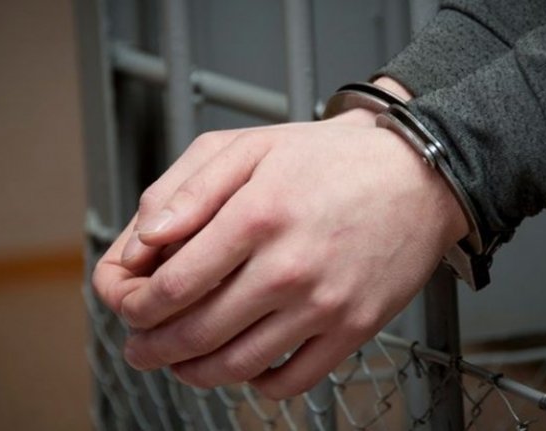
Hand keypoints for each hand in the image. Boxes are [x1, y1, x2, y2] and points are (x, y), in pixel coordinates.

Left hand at [92, 80, 468, 399]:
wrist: (419, 177)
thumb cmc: (332, 160)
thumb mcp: (251, 147)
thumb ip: (188, 189)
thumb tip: (144, 240)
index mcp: (257, 216)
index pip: (173, 285)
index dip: (134, 307)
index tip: (127, 309)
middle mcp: (290, 268)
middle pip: (197, 333)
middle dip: (152, 347)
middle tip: (139, 347)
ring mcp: (325, 305)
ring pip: (238, 366)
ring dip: (194, 372)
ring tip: (179, 362)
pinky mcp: (355, 330)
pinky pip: (293, 382)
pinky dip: (256, 385)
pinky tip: (243, 366)